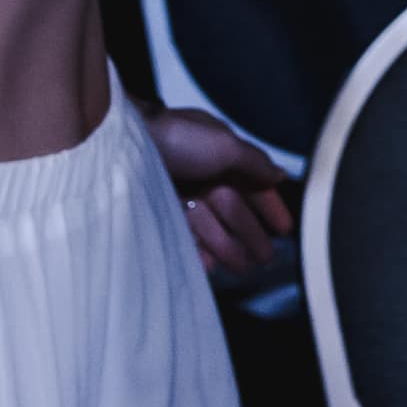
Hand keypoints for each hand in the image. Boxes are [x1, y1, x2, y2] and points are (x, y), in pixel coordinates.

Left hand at [152, 104, 299, 290]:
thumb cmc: (176, 138)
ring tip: (243, 268)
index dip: (269, 206)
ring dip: (229, 248)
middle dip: (252, 234)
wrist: (123, 147)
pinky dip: (200, 253)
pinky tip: (211, 267)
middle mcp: (201, 175)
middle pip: (233, 210)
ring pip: (211, 226)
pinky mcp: (159, 213)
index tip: (284, 229)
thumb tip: (279, 174)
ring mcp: (179, 194)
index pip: (252, 184)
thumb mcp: (225, 144)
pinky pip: (185, 237)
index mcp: (219, 155)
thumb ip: (255, 161)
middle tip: (267, 259)